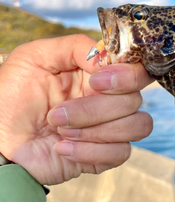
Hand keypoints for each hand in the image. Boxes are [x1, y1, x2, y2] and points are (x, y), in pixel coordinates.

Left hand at [0, 34, 153, 185]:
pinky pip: (121, 153)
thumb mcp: (34, 57)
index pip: (136, 70)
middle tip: (57, 113)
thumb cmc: (10, 98)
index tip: (95, 82)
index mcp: (97, 74)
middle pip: (134, 100)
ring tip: (59, 131)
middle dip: (95, 109)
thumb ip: (75, 46)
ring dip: (95, 131)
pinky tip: (62, 148)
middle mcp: (108, 99)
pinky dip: (90, 152)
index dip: (125, 76)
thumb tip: (108, 60)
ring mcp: (109, 128)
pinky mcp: (105, 155)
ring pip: (137, 126)